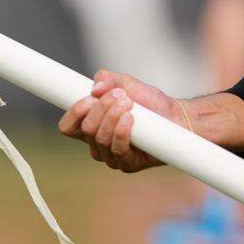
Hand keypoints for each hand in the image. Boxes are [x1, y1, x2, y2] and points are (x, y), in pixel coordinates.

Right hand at [57, 70, 179, 172]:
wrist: (176, 116)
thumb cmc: (148, 101)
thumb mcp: (125, 82)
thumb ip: (107, 78)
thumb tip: (95, 88)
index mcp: (89, 125)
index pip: (67, 127)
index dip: (74, 113)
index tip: (90, 98)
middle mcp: (96, 143)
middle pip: (86, 129)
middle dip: (101, 109)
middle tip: (119, 95)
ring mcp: (111, 156)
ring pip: (100, 139)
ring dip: (112, 117)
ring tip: (128, 103)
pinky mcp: (128, 164)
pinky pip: (118, 150)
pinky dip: (122, 132)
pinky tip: (130, 118)